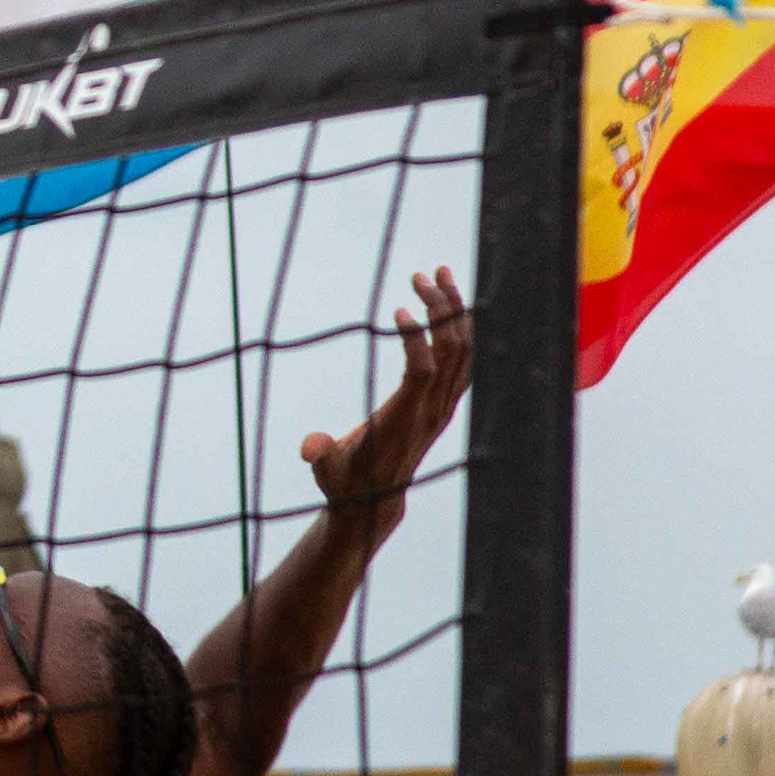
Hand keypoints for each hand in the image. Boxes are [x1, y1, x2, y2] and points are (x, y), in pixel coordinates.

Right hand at [298, 268, 470, 531]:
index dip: (416, 340)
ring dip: (455, 311)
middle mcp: (431, 411)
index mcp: (402, 421)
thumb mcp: (326, 471)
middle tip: (419, 276)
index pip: (422, 372)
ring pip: (464, 351)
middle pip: (450, 352)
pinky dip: (461, 327)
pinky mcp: (444, 403)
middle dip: (439, 310)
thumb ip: (320, 455)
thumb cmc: (345, 480)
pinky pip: (465, 359)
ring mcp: (442, 406)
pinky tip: (449, 303)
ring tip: (438, 274)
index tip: (396, 309)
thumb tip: (310, 448)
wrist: (376, 501)